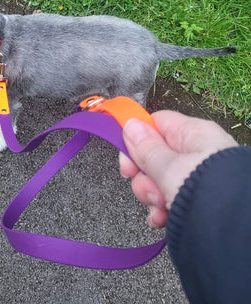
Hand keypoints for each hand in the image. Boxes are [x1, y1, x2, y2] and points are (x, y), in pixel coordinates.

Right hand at [119, 111, 237, 227]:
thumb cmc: (205, 193)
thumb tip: (130, 124)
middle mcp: (197, 153)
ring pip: (159, 179)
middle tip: (146, 187)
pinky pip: (169, 197)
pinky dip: (161, 209)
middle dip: (143, 175)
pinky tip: (161, 218)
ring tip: (160, 206)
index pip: (157, 124)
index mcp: (194, 134)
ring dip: (151, 195)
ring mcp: (197, 177)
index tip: (126, 159)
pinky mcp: (197, 199)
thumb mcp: (169, 168)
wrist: (233, 234)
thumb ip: (146, 148)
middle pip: (154, 154)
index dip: (137, 139)